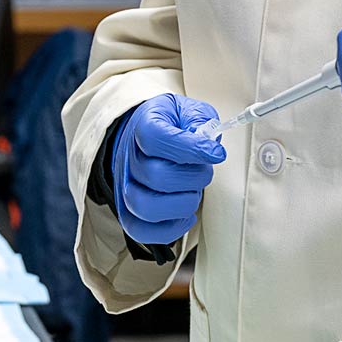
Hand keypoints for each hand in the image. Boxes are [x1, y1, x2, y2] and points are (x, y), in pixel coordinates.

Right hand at [109, 93, 226, 245]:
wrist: (141, 136)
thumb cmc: (170, 126)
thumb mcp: (188, 111)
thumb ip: (201, 122)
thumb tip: (208, 143)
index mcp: (143, 126)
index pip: (156, 137)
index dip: (191, 148)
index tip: (215, 153)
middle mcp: (129, 157)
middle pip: (156, 176)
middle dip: (193, 178)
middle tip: (203, 172)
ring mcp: (126, 186)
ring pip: (146, 207)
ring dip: (182, 204)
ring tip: (193, 192)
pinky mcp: (129, 210)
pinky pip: (140, 230)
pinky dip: (169, 229)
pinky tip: (185, 215)